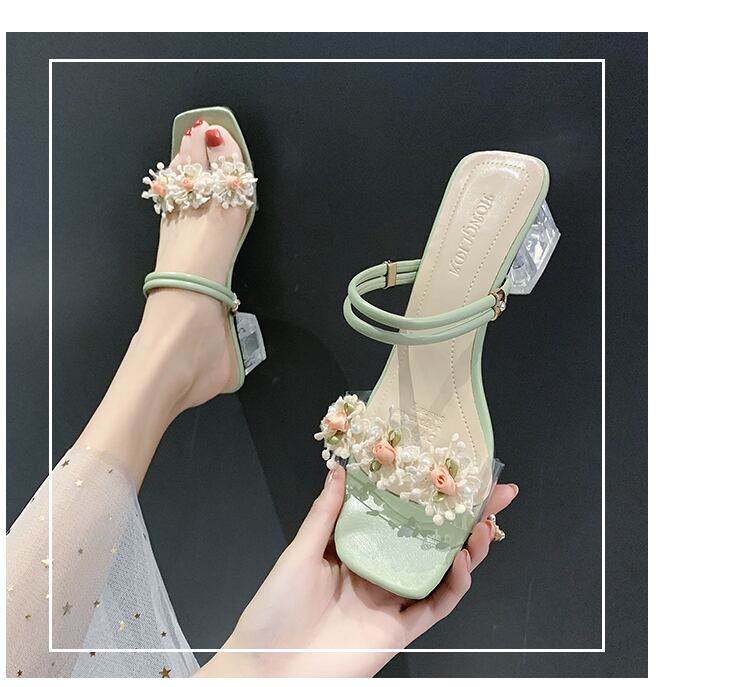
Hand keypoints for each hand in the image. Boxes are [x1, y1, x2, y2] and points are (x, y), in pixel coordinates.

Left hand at [196, 465, 517, 677]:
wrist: (267, 667)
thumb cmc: (275, 608)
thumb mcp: (300, 552)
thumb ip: (325, 514)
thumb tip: (340, 470)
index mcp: (359, 550)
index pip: (403, 517)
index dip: (429, 497)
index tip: (455, 473)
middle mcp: (382, 572)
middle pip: (432, 542)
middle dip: (467, 519)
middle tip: (497, 495)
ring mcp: (393, 602)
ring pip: (443, 572)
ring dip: (469, 549)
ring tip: (484, 526)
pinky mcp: (399, 630)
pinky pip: (435, 606)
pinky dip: (455, 585)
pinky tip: (462, 560)